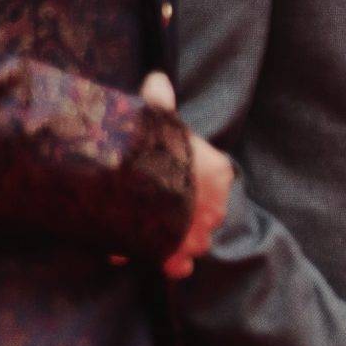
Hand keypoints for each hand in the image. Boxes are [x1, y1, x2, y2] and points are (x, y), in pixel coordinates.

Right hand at [142, 72, 232, 279]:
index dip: (193, 180)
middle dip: (187, 212)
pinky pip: (179, 266)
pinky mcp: (175, 257)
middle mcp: (216, 208)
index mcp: (219, 173)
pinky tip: (150, 255)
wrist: (126, 184)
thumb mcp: (155, 119)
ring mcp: (197, 235)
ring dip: (179, 238)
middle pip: (205, 212)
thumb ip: (160, 101)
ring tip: (154, 232)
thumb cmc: (145, 148)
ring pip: (195, 240)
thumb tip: (157, 78)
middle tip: (161, 209)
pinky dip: (168, 264)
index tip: (174, 181)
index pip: (216, 177)